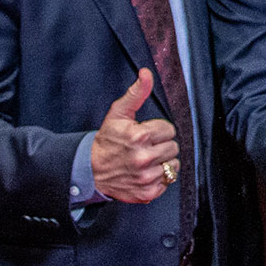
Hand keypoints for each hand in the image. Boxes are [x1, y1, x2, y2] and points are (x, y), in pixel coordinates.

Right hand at [91, 69, 178, 203]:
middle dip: (161, 145)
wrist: (91, 169)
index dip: (158, 130)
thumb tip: (146, 73)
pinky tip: (145, 173)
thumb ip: (136, 92)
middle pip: (173, 147)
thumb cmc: (107, 140)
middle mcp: (143, 158)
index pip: (169, 130)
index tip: (145, 134)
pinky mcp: (147, 192)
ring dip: (162, 162)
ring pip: (173, 165)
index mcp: (139, 136)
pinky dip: (159, 178)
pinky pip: (167, 182)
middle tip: (145, 147)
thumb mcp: (118, 113)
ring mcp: (145, 177)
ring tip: (146, 160)